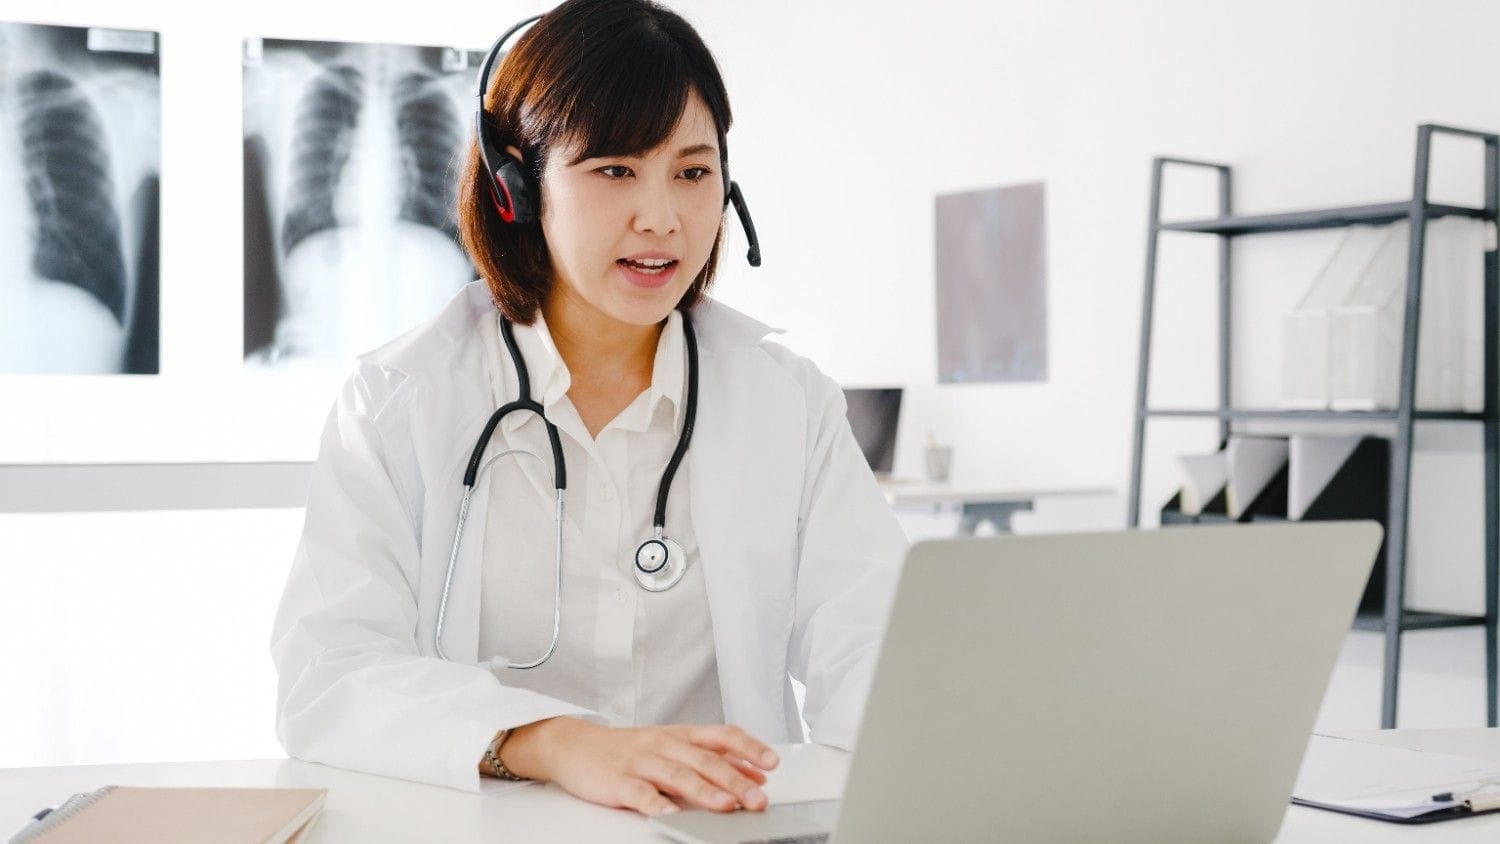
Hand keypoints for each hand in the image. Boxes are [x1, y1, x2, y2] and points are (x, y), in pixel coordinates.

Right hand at [498, 716, 779, 815]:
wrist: (574, 745)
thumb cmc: (628, 748)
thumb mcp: (672, 745)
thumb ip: (711, 757)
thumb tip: (753, 772)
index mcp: (680, 735)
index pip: (721, 736)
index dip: (748, 748)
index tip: (772, 762)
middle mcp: (664, 745)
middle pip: (706, 760)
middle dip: (736, 780)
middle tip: (759, 798)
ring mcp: (641, 763)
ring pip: (679, 776)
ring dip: (706, 792)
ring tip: (727, 806)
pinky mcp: (619, 782)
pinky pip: (641, 794)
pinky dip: (658, 805)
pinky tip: (672, 816)